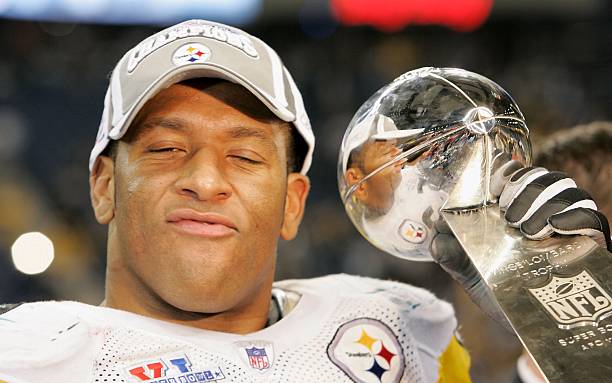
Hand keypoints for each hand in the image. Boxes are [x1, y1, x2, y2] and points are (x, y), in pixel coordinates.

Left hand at [431, 163, 611, 329]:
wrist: (533, 327)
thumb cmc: (501, 294)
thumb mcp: (471, 274)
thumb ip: (451, 254)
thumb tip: (435, 236)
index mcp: (509, 209)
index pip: (508, 170)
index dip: (500, 168)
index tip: (491, 185)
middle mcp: (538, 208)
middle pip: (536, 175)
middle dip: (520, 187)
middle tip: (508, 214)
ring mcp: (566, 221)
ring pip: (562, 187)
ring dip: (541, 201)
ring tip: (526, 230)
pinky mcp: (589, 239)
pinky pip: (589, 215)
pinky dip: (572, 216)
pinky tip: (554, 229)